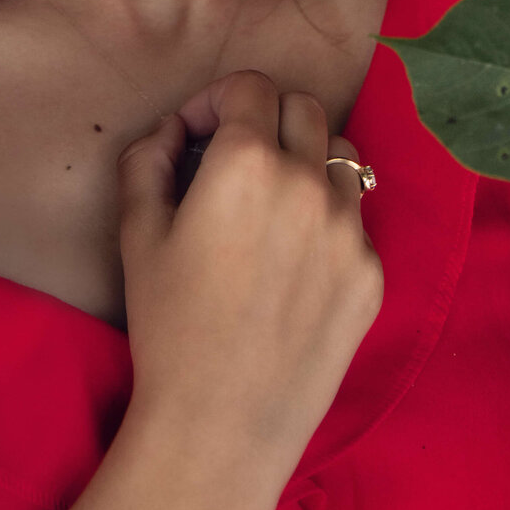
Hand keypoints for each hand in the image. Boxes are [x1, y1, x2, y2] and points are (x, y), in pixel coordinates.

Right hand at [115, 70, 383, 472]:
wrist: (222, 424)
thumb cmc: (170, 326)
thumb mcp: (137, 233)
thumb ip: (149, 159)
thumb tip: (174, 130)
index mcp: (248, 164)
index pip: (251, 84)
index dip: (216, 100)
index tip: (197, 135)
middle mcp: (309, 183)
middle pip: (302, 107)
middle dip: (264, 117)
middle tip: (233, 157)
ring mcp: (350, 229)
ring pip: (342, 153)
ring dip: (306, 157)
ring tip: (273, 199)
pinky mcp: (372, 272)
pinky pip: (356, 217)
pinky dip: (326, 217)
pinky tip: (293, 259)